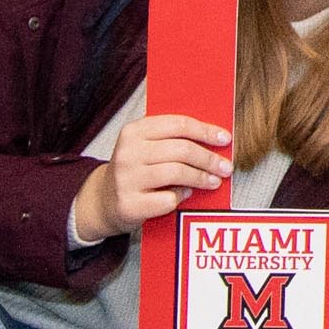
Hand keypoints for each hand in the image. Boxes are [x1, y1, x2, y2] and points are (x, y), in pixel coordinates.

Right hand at [72, 110, 235, 238]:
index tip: (225, 139)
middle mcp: (128, 153)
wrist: (103, 201)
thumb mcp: (145, 146)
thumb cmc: (134, 171)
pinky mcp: (130, 204)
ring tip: (214, 181)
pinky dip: (181, 197)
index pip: (178, 124)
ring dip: (201, 177)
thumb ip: (171, 139)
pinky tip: (184, 195)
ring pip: (177, 173)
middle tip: (225, 167)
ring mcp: (127, 179)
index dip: (205, 131)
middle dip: (209, 158)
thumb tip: (214, 138)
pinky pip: (167, 199)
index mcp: (134, 131)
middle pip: (181, 149)